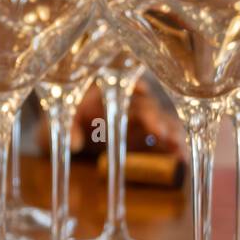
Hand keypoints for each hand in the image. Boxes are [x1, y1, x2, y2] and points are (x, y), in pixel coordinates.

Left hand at [39, 79, 184, 158]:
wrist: (62, 135)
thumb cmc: (60, 121)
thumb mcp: (58, 124)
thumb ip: (66, 129)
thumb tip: (74, 143)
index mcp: (106, 89)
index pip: (124, 83)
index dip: (134, 87)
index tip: (142, 93)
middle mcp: (126, 100)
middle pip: (146, 105)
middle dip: (155, 117)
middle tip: (162, 133)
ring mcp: (139, 118)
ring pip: (160, 121)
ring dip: (170, 132)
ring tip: (178, 148)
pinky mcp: (146, 135)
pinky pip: (164, 138)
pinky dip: (173, 145)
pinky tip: (182, 157)